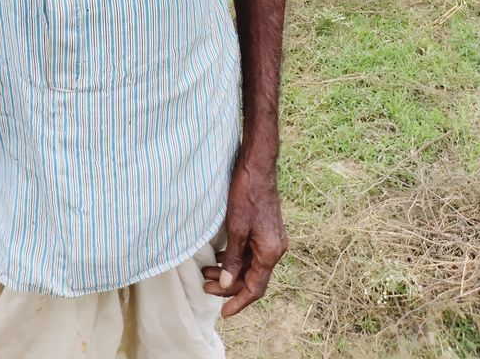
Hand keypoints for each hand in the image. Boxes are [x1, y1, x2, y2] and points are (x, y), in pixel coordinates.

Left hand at [201, 157, 288, 317]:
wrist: (257, 166)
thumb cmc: (246, 193)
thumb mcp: (236, 228)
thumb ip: (233, 259)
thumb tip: (225, 284)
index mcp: (271, 251)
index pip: (255, 287)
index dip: (239, 302)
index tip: (224, 313)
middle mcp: (275, 248)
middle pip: (252, 278)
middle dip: (228, 286)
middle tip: (205, 287)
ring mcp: (271, 239)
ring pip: (250, 266)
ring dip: (229, 272)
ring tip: (206, 274)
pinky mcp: (265, 230)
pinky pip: (251, 253)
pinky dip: (235, 259)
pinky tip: (219, 258)